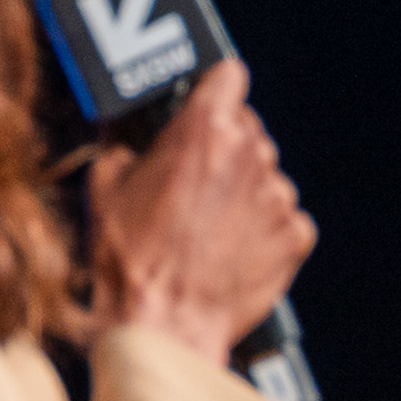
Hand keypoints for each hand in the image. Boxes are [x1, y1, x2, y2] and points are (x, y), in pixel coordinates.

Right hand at [86, 60, 315, 367]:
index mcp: (204, 130)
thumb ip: (121, 144)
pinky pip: (284, 219)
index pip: (228, 75)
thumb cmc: (129, 260)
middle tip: (193, 182)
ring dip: (244, 191)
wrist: (163, 325)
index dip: (216, 88)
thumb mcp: (105, 187)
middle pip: (247, 128)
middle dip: (223, 148)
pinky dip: (264, 230)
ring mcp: (278, 195)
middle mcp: (250, 153)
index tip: (210, 100)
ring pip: (265, 175)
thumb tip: (122, 132)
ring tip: (207, 227)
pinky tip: (230, 251)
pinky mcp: (296, 235)